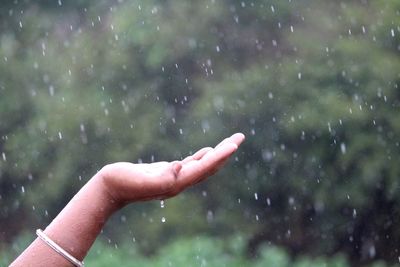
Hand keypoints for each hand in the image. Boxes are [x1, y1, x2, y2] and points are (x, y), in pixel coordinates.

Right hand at [98, 133, 244, 204]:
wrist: (108, 190)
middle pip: (209, 166)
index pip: (204, 168)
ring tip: (231, 143)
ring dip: (218, 154)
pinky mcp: (167, 173)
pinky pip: (191, 164)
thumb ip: (160, 178)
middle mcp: (179, 182)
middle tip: (240, 137)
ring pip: (202, 165)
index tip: (234, 144)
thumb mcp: (139, 180)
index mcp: (176, 183)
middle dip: (225, 152)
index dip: (220, 156)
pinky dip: (203, 157)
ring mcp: (174, 178)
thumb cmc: (121, 184)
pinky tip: (207, 151)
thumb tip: (179, 167)